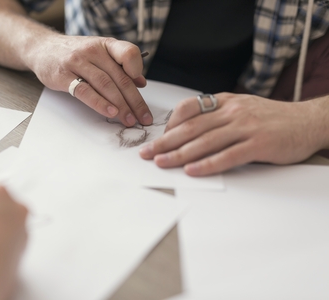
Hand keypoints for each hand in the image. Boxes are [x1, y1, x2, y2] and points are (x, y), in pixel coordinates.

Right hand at [30, 35, 152, 126]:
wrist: (42, 48)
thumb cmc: (75, 53)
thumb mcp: (99, 53)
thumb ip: (120, 66)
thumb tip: (141, 83)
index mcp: (106, 45)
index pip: (128, 53)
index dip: (137, 69)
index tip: (143, 87)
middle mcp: (93, 51)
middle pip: (119, 77)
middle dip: (134, 100)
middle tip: (142, 117)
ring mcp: (77, 62)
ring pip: (105, 85)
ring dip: (120, 105)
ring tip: (129, 119)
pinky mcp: (63, 76)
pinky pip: (85, 91)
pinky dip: (99, 103)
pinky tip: (110, 112)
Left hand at [139, 93, 324, 175]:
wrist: (309, 121)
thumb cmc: (271, 118)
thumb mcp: (241, 108)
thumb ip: (216, 116)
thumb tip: (187, 131)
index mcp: (225, 101)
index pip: (188, 109)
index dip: (169, 124)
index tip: (155, 138)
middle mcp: (232, 111)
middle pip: (190, 128)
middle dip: (164, 142)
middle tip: (146, 153)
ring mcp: (245, 127)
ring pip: (204, 142)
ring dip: (179, 154)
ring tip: (161, 163)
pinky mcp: (258, 144)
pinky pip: (227, 156)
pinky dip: (208, 164)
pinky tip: (192, 170)